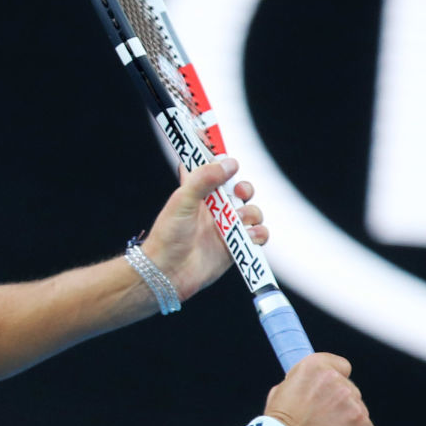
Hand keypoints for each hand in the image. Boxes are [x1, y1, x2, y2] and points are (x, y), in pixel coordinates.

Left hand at [140, 157, 267, 302]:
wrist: (166, 273)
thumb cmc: (167, 237)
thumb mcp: (181, 201)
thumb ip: (203, 179)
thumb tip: (229, 162)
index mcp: (198, 193)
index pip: (212, 169)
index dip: (221, 159)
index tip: (227, 152)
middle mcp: (213, 208)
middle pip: (240, 188)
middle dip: (245, 187)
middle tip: (239, 191)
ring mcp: (225, 227)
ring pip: (253, 211)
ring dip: (251, 213)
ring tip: (237, 221)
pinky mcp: (235, 247)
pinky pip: (258, 235)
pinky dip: (258, 234)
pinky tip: (246, 237)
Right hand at [264, 353, 374, 425]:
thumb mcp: (279, 393)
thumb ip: (300, 384)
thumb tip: (309, 387)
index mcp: (313, 367)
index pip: (341, 366)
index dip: (337, 378)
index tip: (331, 389)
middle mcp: (334, 379)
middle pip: (350, 389)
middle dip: (340, 402)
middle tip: (324, 418)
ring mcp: (350, 399)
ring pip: (359, 408)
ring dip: (349, 419)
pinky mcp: (360, 420)